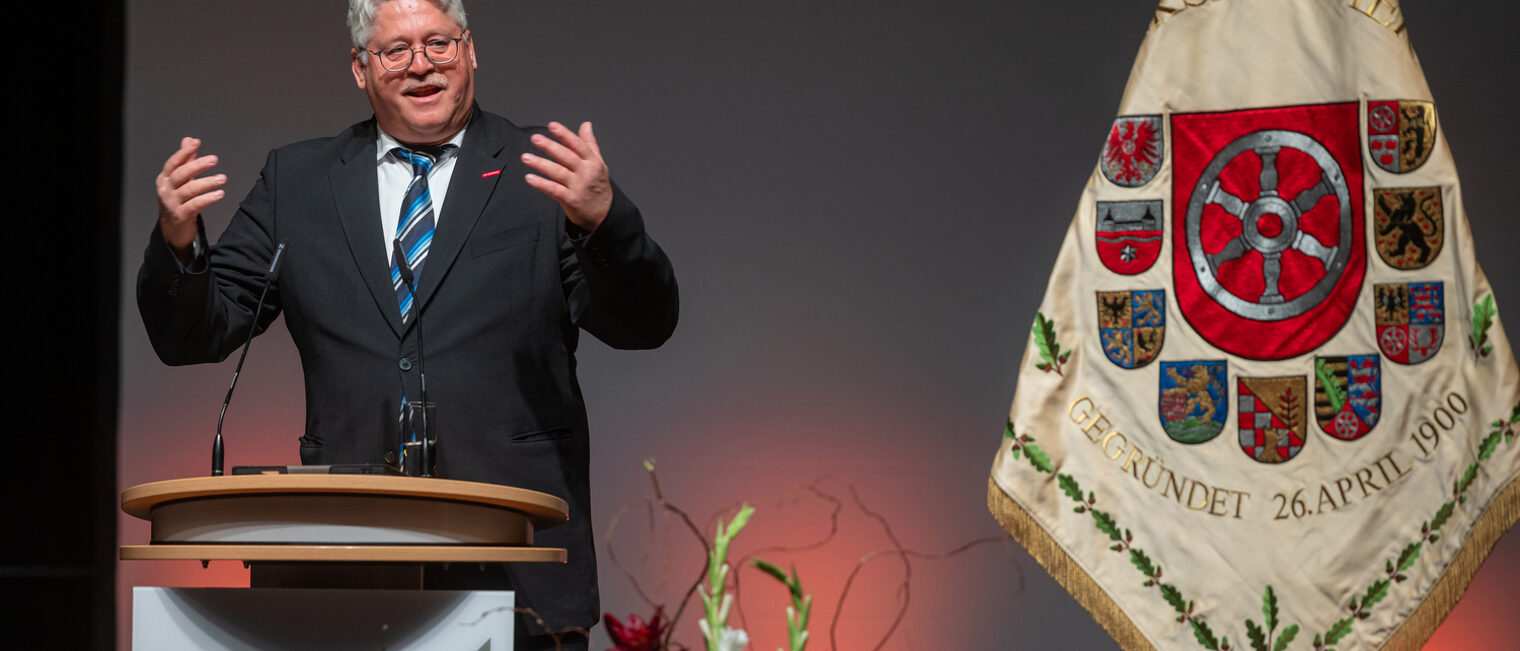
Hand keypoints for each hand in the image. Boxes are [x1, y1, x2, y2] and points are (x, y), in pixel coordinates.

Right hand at [155, 137, 226, 262]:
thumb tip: (189, 140)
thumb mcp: (180, 180)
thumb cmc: (178, 200)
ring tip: (222, 178)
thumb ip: (186, 160)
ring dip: (207, 182)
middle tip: (214, 159)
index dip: (184, 152)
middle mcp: (166, 189)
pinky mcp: (181, 215)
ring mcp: (172, 203)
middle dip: (197, 165)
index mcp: (165, 178)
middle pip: (181, 174)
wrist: (172, 229)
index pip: (173, 163)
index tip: (196, 143)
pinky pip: (195, 205)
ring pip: (189, 189)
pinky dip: (208, 198)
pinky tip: (220, 194)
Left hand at [522, 121, 612, 232]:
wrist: (604, 214)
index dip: (565, 135)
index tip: (552, 126)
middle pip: (566, 157)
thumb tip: (586, 125)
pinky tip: (530, 178)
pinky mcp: (571, 200)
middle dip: (550, 146)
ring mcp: (578, 187)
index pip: (578, 145)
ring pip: (558, 172)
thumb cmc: (598, 186)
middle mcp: (586, 173)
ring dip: (541, 164)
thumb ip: (590, 143)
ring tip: (527, 157)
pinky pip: (554, 190)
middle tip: (535, 138)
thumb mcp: (599, 163)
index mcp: (593, 162)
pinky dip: (541, 184)